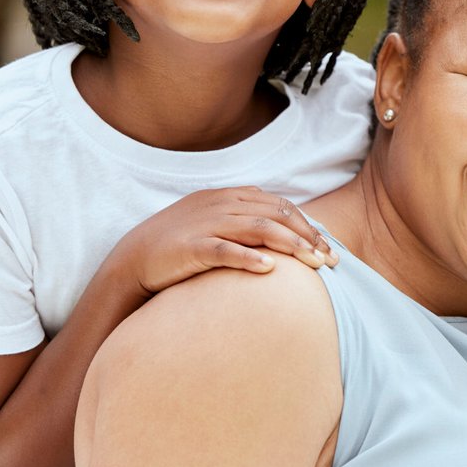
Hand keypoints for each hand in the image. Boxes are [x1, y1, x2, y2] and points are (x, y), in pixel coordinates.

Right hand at [110, 187, 335, 295]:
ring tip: (313, 263)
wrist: (135, 257)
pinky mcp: (191, 247)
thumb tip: (284, 232)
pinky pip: (225, 250)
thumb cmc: (182, 244)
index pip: (280, 205)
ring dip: (291, 245)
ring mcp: (207, 224)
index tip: (329, 248)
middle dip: (308, 237)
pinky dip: (249, 258)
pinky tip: (270, 269)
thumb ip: (247, 221)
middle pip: (276, 215)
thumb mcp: (217, 224)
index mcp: (230, 196)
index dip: (308, 226)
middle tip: (330, 261)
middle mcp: (222, 205)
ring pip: (258, 229)